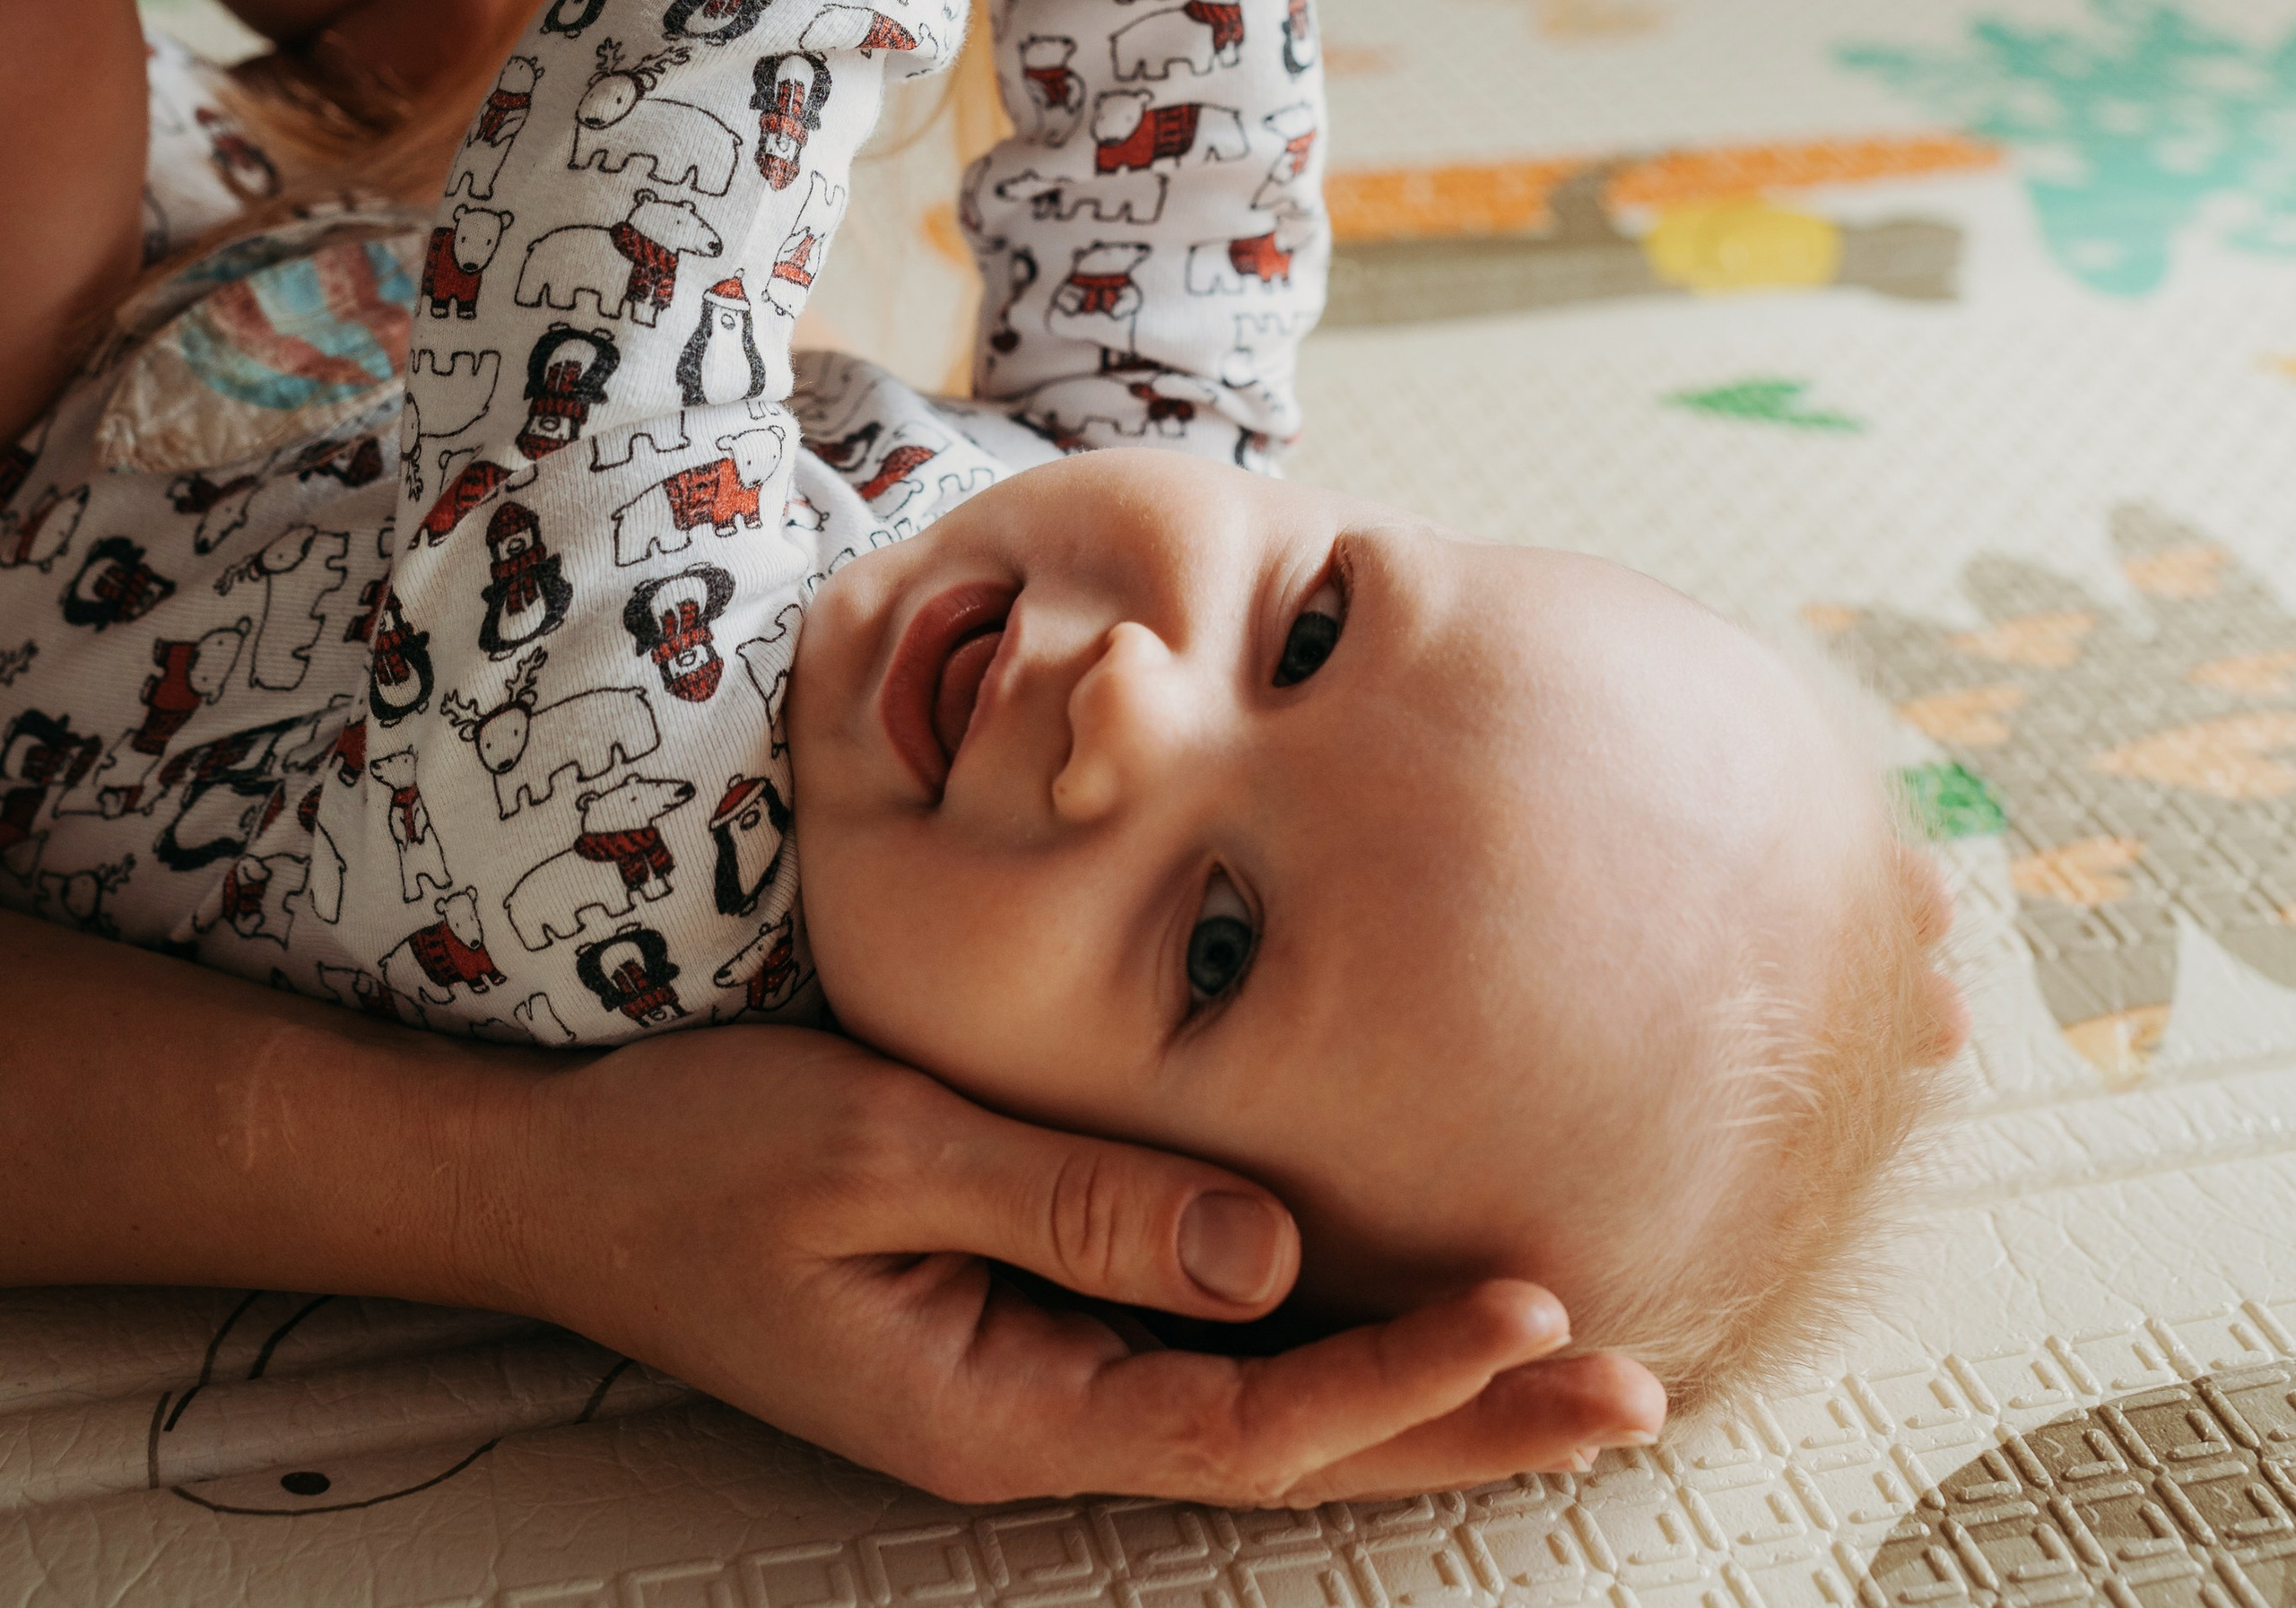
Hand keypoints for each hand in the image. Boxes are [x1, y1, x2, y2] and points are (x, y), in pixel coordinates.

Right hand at [512, 1024, 1664, 1505]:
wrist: (561, 1176)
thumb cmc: (695, 1156)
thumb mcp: (878, 1153)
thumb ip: (1075, 1203)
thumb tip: (1271, 1252)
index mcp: (999, 1405)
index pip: (1251, 1421)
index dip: (1403, 1380)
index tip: (1542, 1314)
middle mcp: (1033, 1411)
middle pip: (1286, 1439)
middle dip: (1461, 1417)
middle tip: (1631, 1393)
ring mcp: (1025, 1367)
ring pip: (1256, 1393)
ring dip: (1408, 1379)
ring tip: (1564, 1358)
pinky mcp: (1015, 1305)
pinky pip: (1190, 1336)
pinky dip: (1309, 1327)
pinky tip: (1387, 1299)